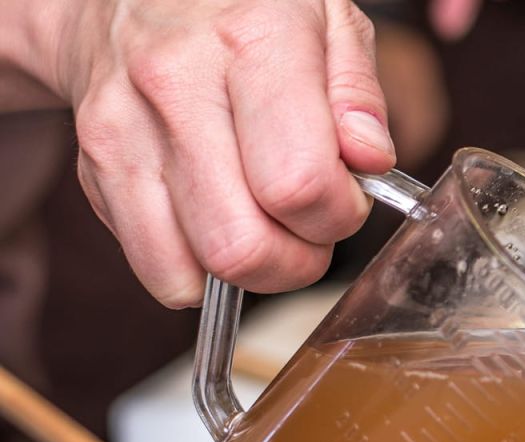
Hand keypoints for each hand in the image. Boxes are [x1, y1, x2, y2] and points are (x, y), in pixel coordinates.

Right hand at [41, 0, 394, 307]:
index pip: (299, 183)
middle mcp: (177, 85)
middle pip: (246, 245)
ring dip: (253, 271)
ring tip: (266, 223)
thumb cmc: (244, 14)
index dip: (339, 213)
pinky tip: (218, 226)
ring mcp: (124, 130)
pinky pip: (160, 271)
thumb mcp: (327, 19)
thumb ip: (359, 94)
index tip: (345, 194)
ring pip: (200, 269)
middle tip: (308, 222)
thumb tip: (369, 160)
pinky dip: (201, 272)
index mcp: (252, 42)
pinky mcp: (95, 168)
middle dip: (299, 258)